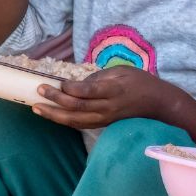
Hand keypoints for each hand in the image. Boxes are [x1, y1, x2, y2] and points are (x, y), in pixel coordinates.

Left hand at [33, 66, 172, 128]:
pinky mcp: (103, 124)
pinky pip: (81, 125)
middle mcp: (107, 107)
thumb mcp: (122, 71)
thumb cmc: (140, 82)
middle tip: (39, 91)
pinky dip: (65, 121)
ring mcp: (105, 118)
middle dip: (55, 100)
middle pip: (77, 108)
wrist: (157, 104)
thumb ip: (100, 76)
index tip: (58, 82)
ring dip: (54, 115)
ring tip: (37, 108)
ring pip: (75, 120)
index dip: (69, 88)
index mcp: (113, 91)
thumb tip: (79, 83)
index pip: (86, 92)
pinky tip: (53, 116)